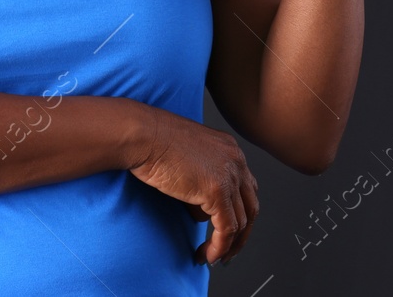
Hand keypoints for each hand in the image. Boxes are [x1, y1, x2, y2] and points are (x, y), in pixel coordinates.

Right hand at [128, 106, 258, 266]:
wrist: (142, 134)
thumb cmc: (152, 141)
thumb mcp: (187, 157)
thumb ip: (202, 179)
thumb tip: (202, 211)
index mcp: (230, 149)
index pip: (246, 189)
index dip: (239, 214)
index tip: (228, 231)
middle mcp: (236, 160)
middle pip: (250, 207)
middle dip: (240, 235)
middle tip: (227, 252)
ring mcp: (229, 175)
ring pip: (240, 222)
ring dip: (228, 246)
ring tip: (213, 257)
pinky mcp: (217, 191)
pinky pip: (226, 229)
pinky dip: (218, 247)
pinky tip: (206, 255)